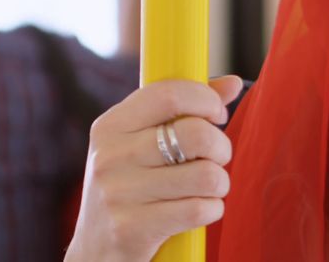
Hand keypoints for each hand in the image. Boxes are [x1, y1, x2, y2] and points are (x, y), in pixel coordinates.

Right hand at [65, 75, 243, 261]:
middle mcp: (110, 156)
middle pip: (195, 134)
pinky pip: (199, 210)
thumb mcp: (141, 145)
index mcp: (111, 126)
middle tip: (216, 158)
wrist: (95, 253)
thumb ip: (183, 110)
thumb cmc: (129, 189)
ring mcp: (118, 193)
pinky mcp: (131, 229)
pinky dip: (211, 210)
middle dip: (221, 147)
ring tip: (208, 188)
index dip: (205, 100)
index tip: (217, 115)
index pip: (169, 93)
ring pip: (205, 175)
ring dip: (219, 183)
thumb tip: (233, 83)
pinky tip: (200, 210)